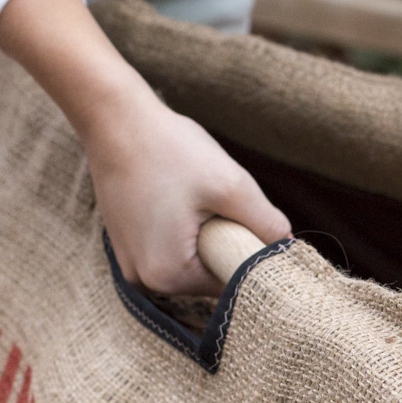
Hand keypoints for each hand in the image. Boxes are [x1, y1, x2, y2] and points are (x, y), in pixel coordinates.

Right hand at [0, 0, 288, 296]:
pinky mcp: (125, 245)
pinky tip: (179, 196)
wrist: (114, 118)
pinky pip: (169, 248)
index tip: (254, 224)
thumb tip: (287, 245)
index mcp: (167, 276)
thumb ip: (264, 222)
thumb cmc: (168, 149)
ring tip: (197, 197)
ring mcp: (130, 264)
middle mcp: (143, 281)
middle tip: (223, 203)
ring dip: (204, 236)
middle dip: (224, 244)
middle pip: (208, 275)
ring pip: (190, 260)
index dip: (248, 256)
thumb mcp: (230, 185)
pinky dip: (183, 229)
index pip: (229, 284)